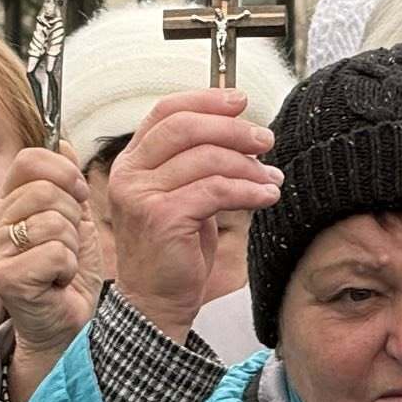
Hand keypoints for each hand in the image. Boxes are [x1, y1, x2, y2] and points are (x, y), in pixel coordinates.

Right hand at [0, 143, 103, 398]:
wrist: (66, 323)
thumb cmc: (68, 272)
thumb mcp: (74, 219)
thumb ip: (68, 183)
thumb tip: (61, 141)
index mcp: (7, 201)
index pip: (30, 160)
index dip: (64, 173)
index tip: (79, 195)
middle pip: (46, 190)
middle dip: (73, 218)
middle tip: (68, 243)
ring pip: (52, 222)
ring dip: (71, 246)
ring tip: (62, 264)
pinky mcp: (5, 277)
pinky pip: (55, 253)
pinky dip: (68, 268)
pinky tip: (57, 281)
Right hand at [107, 89, 282, 341]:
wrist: (156, 301)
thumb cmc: (175, 249)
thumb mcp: (186, 196)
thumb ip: (201, 163)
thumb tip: (246, 133)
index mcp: (133, 161)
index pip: (166, 112)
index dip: (206, 100)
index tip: (241, 100)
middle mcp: (130, 173)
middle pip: (187, 127)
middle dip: (233, 129)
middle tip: (266, 140)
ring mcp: (141, 195)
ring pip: (206, 159)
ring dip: (248, 166)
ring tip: (271, 178)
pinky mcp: (161, 217)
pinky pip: (216, 190)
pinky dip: (248, 190)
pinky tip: (266, 196)